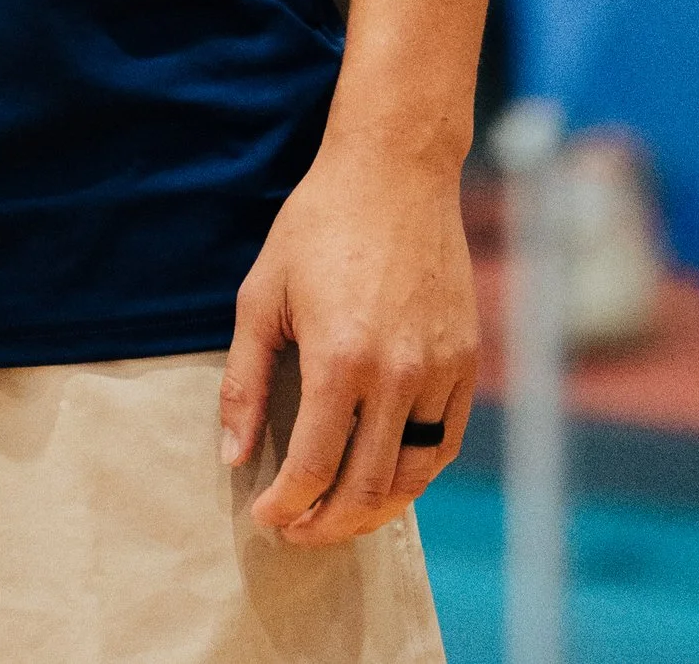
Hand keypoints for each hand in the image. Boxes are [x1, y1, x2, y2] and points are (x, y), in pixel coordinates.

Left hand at [218, 133, 477, 544]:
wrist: (395, 170)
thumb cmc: (319, 225)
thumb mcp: (263, 294)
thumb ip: (246, 381)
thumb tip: (233, 456)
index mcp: (340, 359)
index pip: (313, 468)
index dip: (285, 505)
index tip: (266, 516)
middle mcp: (397, 374)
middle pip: (365, 488)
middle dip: (325, 524)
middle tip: (297, 530)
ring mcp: (439, 369)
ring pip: (411, 476)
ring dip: (372, 511)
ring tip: (338, 516)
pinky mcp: (465, 359)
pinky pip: (444, 441)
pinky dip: (414, 473)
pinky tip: (385, 477)